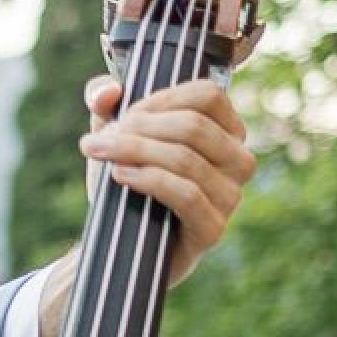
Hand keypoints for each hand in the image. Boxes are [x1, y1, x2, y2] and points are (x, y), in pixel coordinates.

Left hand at [37, 76, 255, 336]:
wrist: (118, 244)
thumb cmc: (126, 181)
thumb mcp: (113, 134)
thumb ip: (103, 103)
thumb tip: (108, 92)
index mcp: (226, 132)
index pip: (208, 96)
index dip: (161, 99)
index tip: (122, 114)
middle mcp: (237, 161)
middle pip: (194, 126)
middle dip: (139, 129)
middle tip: (99, 141)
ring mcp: (230, 197)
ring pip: (187, 159)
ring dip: (136, 151)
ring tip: (102, 155)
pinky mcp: (213, 229)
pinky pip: (186, 194)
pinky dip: (149, 179)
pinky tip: (121, 175)